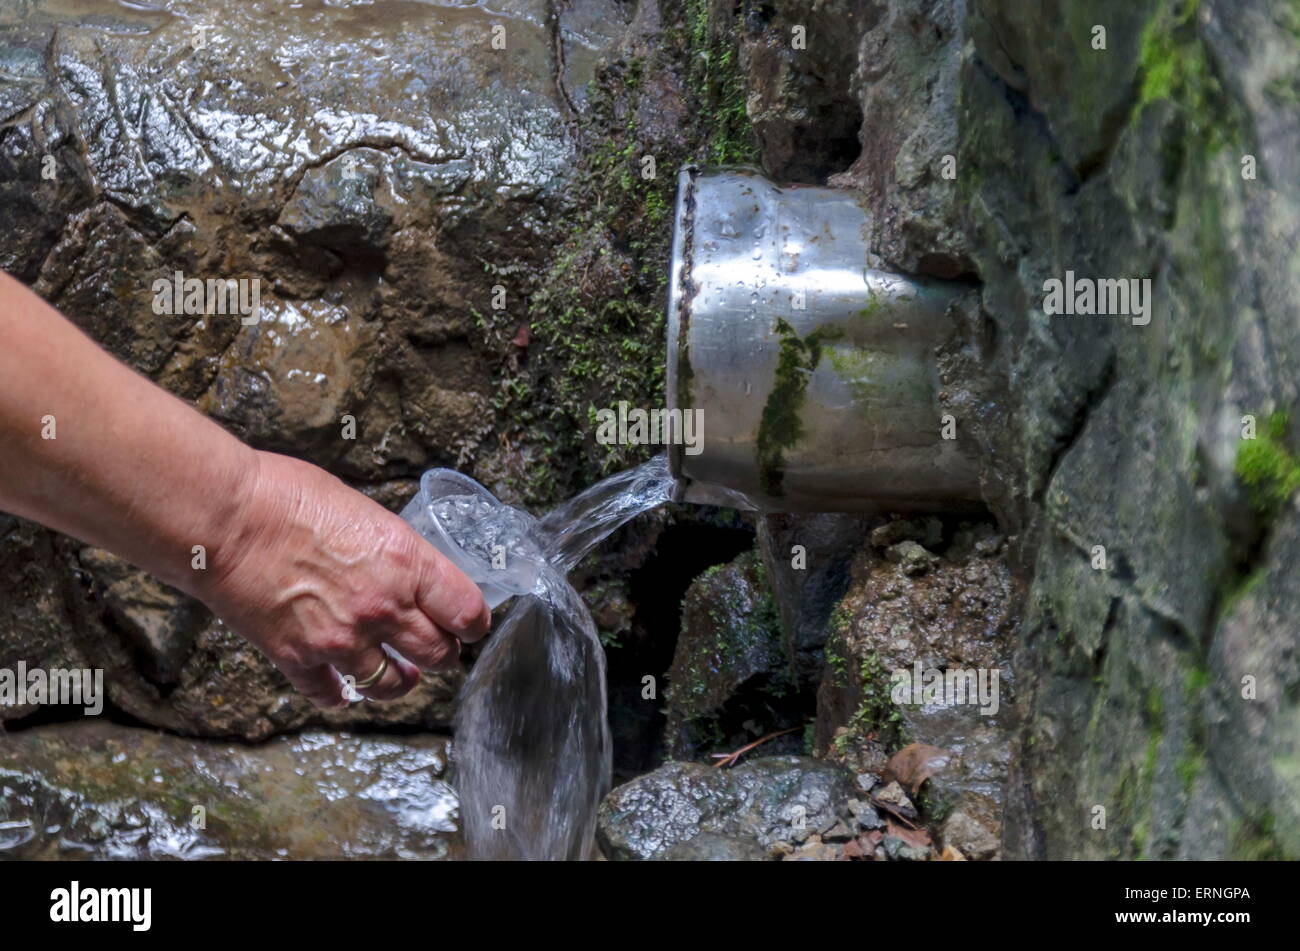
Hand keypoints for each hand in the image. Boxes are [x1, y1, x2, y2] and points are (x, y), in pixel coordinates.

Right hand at [195, 450, 490, 707]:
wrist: (223, 516)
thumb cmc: (286, 496)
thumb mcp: (365, 511)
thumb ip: (392, 550)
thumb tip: (406, 568)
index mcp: (406, 563)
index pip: (467, 612)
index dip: (474, 624)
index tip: (471, 626)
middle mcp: (382, 608)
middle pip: (439, 655)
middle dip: (443, 654)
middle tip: (438, 650)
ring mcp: (341, 639)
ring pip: (392, 685)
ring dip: (399, 682)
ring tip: (398, 677)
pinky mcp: (298, 658)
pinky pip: (332, 694)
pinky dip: (339, 693)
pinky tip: (340, 687)